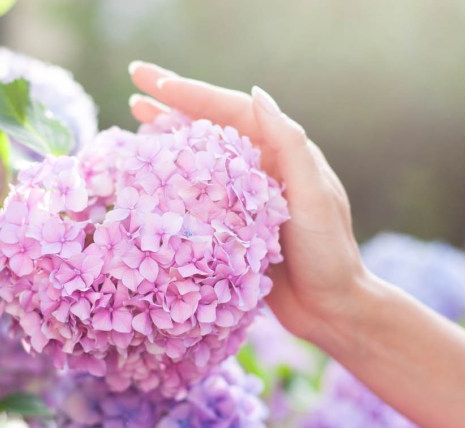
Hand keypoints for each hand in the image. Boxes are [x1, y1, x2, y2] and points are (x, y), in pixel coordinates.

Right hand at [129, 61, 370, 342]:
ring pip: (201, 157)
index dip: (189, 93)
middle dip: (172, 105)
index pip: (230, 110)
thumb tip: (256, 94)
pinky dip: (174, 181)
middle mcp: (260, 168)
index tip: (152, 81)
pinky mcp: (232, 225)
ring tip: (135, 122)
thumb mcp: (314, 197)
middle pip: (210, 126)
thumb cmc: (329, 254)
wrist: (330, 309)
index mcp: (281, 153)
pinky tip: (152, 178)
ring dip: (170, 138)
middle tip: (133, 86)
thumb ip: (290, 146)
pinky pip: (197, 194)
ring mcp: (244, 197)